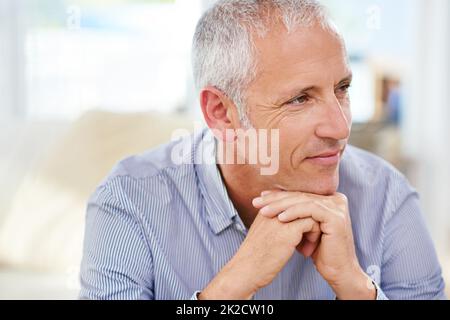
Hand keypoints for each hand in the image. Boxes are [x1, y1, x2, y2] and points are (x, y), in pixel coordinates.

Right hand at [199, 209, 320, 299]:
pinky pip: (311, 222)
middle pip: (301, 203)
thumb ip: (273, 225)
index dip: (299, 215)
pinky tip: (308, 250)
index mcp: (265, 208)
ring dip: (313, 228)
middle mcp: (273, 209)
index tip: (302, 232)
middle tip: (309, 238)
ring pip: (309, 211)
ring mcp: (280, 218)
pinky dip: (314, 235)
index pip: (291, 200)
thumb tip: (290, 226)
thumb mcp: (262, 234)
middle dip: (308, 219)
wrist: (245, 271)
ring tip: (309, 245)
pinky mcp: (289, 230)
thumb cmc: (254, 258)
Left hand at [253, 191, 375, 299]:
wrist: (339, 272)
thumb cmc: (320, 252)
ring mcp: (338, 207)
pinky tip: (280, 218)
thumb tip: (270, 200)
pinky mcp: (336, 217)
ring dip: (281, 206)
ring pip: (303, 201)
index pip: (299, 194)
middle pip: (300, 196)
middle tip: (257, 203)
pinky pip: (310, 210)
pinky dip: (294, 213)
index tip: (260, 198)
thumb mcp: (304, 228)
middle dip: (276, 199)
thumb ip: (295, 213)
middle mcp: (336, 199)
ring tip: (264, 211)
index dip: (278, 195)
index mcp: (330, 199)